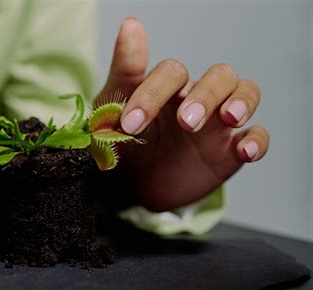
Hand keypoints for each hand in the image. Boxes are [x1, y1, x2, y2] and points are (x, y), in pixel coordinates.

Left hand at [96, 17, 269, 211]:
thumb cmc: (125, 140)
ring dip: (241, 102)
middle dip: (205, 96)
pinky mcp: (230, 151)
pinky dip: (257, 140)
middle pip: (219, 76)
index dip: (152, 94)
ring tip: (229, 119)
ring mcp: (218, 124)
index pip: (172, 73)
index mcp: (169, 87)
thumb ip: (126, 69)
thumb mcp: (115, 108)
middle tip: (185, 123)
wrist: (133, 184)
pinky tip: (245, 152)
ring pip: (245, 93)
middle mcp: (197, 98)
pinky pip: (257, 136)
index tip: (130, 124)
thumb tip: (131, 23)